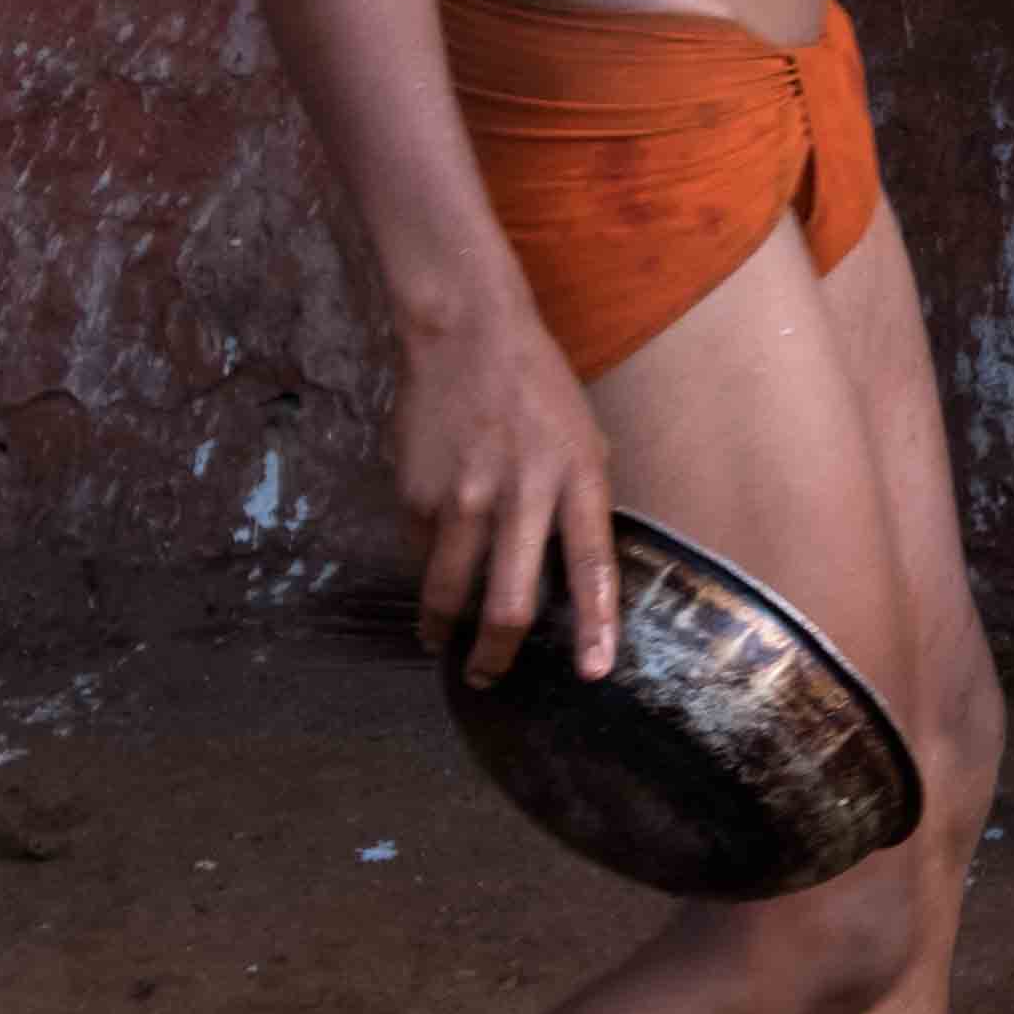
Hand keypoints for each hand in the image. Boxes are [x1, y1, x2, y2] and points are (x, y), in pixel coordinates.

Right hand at [396, 307, 619, 687]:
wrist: (468, 337)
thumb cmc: (538, 390)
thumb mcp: (585, 440)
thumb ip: (580, 502)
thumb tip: (572, 568)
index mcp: (579, 479)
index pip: (593, 568)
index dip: (596, 626)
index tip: (596, 672)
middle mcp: (522, 495)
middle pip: (510, 602)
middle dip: (497, 654)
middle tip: (488, 676)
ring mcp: (464, 498)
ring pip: (451, 592)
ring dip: (444, 629)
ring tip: (442, 643)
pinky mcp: (417, 495)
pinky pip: (422, 552)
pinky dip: (427, 566)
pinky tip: (430, 560)